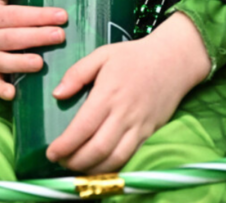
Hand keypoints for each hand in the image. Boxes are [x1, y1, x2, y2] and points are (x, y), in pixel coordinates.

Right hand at [0, 0, 67, 99]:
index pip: (17, 15)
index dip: (39, 15)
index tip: (62, 15)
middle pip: (13, 38)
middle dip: (37, 37)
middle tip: (60, 36)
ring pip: (4, 61)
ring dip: (21, 63)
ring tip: (40, 63)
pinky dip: (0, 90)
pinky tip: (13, 94)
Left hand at [45, 12, 210, 173]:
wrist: (174, 60)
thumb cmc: (133, 56)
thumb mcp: (102, 55)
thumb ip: (77, 73)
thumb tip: (57, 94)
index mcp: (108, 94)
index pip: (83, 127)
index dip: (65, 145)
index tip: (51, 152)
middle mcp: (124, 114)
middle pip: (97, 148)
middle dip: (75, 161)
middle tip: (60, 162)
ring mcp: (139, 126)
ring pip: (115, 158)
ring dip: (93, 170)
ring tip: (76, 168)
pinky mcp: (150, 133)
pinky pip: (130, 156)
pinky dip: (113, 167)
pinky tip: (99, 167)